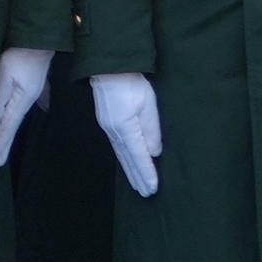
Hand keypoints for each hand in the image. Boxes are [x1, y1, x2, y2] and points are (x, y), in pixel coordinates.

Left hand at [0, 45, 54, 165]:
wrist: (39, 41)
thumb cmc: (21, 54)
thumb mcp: (5, 75)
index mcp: (22, 100)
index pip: (7, 126)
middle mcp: (26, 102)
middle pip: (13, 129)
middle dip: (3, 146)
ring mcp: (27, 97)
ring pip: (13, 122)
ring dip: (6, 138)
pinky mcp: (25, 91)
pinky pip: (15, 113)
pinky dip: (9, 125)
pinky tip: (6, 127)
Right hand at [91, 73, 162, 196]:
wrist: (108, 68)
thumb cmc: (131, 82)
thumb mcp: (148, 104)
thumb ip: (152, 130)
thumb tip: (154, 153)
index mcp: (125, 128)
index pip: (139, 156)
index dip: (147, 173)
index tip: (153, 188)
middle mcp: (114, 132)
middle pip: (127, 160)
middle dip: (137, 177)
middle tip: (146, 194)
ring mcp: (108, 127)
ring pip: (121, 154)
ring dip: (130, 170)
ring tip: (137, 184)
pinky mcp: (107, 122)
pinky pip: (117, 146)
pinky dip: (124, 158)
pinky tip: (127, 161)